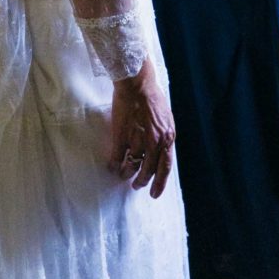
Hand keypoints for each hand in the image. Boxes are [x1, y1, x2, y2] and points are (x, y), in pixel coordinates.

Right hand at [109, 58, 175, 197]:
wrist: (137, 84)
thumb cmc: (152, 97)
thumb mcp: (166, 118)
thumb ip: (164, 135)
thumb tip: (161, 149)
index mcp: (167, 138)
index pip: (165, 167)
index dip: (160, 183)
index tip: (154, 193)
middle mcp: (155, 142)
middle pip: (148, 170)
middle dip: (142, 181)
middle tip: (136, 186)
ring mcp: (138, 140)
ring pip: (132, 166)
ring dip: (127, 173)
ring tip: (123, 175)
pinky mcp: (122, 136)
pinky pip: (117, 157)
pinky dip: (114, 164)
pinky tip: (112, 166)